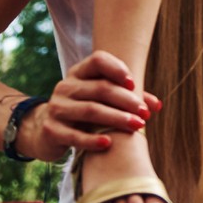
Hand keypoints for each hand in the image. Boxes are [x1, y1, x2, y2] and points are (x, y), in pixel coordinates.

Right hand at [15, 50, 161, 162]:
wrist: (45, 130)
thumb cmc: (83, 111)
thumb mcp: (101, 100)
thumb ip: (128, 98)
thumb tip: (157, 105)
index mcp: (79, 73)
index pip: (98, 60)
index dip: (117, 69)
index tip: (134, 84)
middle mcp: (66, 86)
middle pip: (100, 88)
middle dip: (126, 100)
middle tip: (144, 113)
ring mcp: (57, 108)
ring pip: (90, 110)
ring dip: (116, 118)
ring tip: (136, 126)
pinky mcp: (52, 130)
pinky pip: (75, 135)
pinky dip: (93, 139)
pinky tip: (108, 142)